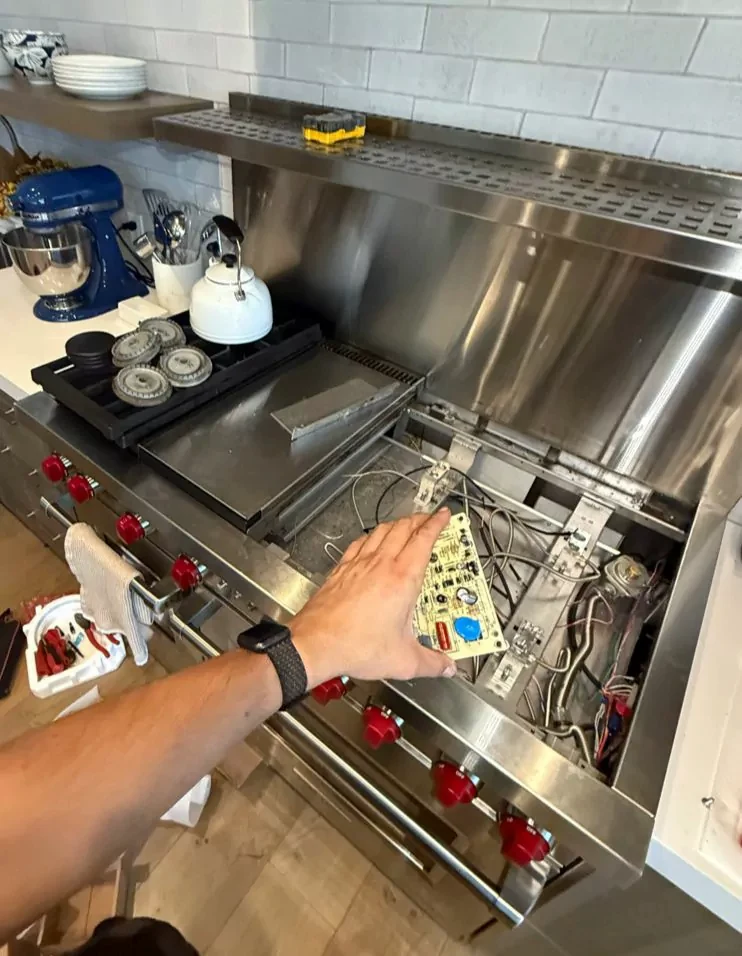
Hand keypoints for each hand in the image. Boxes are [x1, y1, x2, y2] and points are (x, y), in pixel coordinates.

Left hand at [292, 509, 455, 686]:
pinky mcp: (341, 570)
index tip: (443, 515)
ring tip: (405, 525)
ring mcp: (359, 564)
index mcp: (403, 579)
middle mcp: (381, 565)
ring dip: (396, 524)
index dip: (436, 524)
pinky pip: (359, 543)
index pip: (423, 539)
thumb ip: (431, 663)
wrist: (316, 644)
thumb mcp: (404, 660)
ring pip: (380, 531)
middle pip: (403, 528)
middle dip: (419, 519)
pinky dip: (371, 536)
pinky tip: (371, 541)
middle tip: (429, 518)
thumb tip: (447, 667)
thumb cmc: (357, 647)